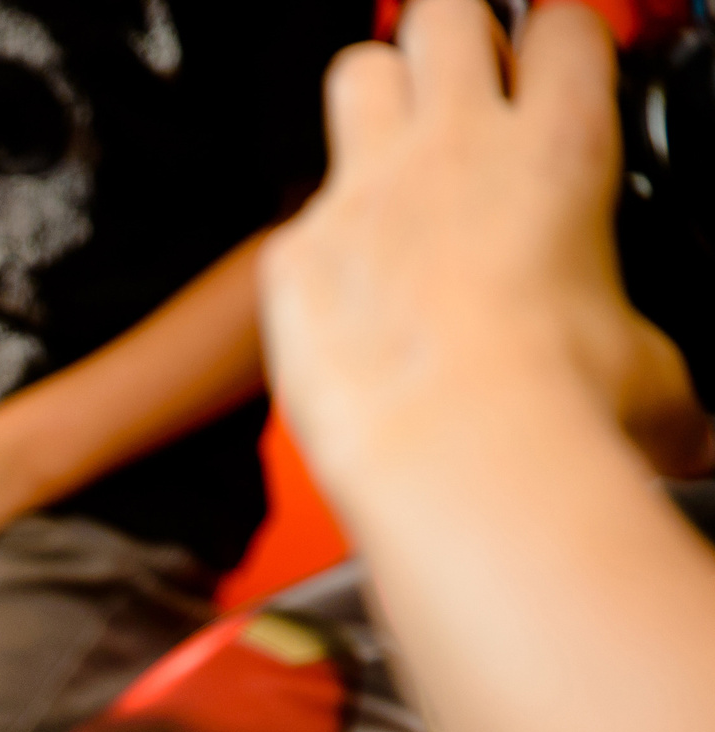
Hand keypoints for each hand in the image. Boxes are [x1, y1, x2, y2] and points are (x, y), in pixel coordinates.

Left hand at [260, 0, 713, 486]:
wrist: (450, 450)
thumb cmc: (554, 405)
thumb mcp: (651, 364)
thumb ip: (646, 347)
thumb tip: (676, 407)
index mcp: (558, 151)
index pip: (566, 28)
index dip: (562, 40)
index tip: (558, 66)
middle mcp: (453, 150)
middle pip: (444, 13)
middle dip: (455, 35)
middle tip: (467, 84)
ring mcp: (364, 193)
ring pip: (357, 73)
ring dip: (376, 98)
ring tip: (396, 153)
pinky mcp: (294, 254)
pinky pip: (296, 217)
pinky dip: (319, 245)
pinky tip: (344, 293)